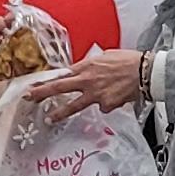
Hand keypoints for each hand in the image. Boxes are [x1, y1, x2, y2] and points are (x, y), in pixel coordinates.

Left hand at [24, 48, 146, 115]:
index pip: (61, 74)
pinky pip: (103, 107)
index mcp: (86, 66)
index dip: (47, 79)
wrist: (145, 71)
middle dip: (42, 92)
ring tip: (49, 118)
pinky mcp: (106, 105)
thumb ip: (91, 65)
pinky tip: (116, 97)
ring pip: (73, 105)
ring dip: (59, 113)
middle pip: (59, 87)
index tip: (34, 83)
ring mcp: (96, 94)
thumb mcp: (106, 57)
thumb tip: (83, 70)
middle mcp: (87, 80)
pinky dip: (107, 103)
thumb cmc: (128, 61)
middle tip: (29, 97)